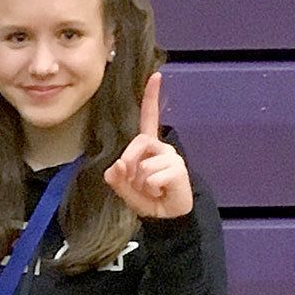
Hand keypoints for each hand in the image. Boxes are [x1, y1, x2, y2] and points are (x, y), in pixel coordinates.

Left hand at [104, 72, 192, 219]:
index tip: (155, 75)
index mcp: (149, 147)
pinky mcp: (178, 169)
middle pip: (138, 143)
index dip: (151, 97)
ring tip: (152, 189)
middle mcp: (162, 148)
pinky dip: (152, 189)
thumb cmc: (147, 199)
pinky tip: (161, 191)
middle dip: (129, 163)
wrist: (167, 218)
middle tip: (136, 183)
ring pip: (143, 165)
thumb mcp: (125, 189)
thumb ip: (116, 177)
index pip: (149, 118)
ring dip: (140, 183)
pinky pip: (153, 177)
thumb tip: (117, 165)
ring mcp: (172, 157)